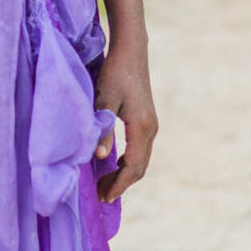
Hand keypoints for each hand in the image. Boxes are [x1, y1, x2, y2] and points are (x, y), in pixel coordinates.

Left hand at [92, 45, 156, 202]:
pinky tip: (112, 164)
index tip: (103, 198)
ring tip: (104, 184)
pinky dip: (127, 162)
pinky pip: (139, 150)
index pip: (132, 167)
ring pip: (140, 160)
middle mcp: (151, 130)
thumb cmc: (115, 73)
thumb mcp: (105, 100)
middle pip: (139, 168)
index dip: (118, 185)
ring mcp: (151, 125)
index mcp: (142, 128)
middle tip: (100, 196)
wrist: (131, 51)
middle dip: (120, 184)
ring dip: (124, 174)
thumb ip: (102, 129)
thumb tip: (100, 158)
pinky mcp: (146, 120)